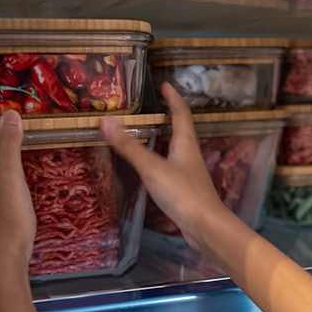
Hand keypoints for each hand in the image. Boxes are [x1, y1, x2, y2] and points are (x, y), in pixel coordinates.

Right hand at [101, 83, 227, 249]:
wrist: (205, 226)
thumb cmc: (183, 194)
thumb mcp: (152, 168)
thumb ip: (129, 146)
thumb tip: (106, 121)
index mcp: (185, 143)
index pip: (180, 114)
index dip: (173, 98)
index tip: (165, 85)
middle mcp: (190, 155)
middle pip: (182, 130)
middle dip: (171, 116)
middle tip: (158, 106)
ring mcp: (189, 173)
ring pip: (178, 149)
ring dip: (167, 138)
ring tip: (153, 133)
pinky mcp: (186, 190)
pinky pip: (174, 167)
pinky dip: (163, 160)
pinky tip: (155, 168)